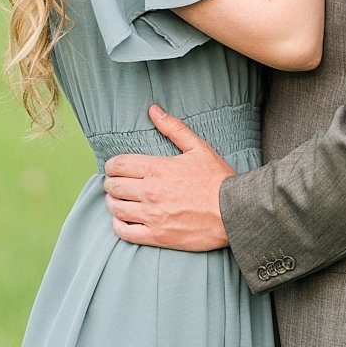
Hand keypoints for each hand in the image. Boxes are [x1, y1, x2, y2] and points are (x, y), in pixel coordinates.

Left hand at [101, 105, 235, 249]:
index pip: (118, 165)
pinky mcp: (157, 236)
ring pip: (116, 209)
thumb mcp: (198, 148)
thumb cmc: (217, 180)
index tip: (113, 169)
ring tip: (119, 201)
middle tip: (116, 184)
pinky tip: (124, 221)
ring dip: (113, 203)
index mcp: (157, 168)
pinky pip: (125, 233)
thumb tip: (153, 110)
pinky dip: (119, 226)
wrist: (235, 213)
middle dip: (111, 183)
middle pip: (114, 186)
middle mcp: (150, 191)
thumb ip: (173, 128)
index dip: (110, 166)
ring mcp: (152, 215)